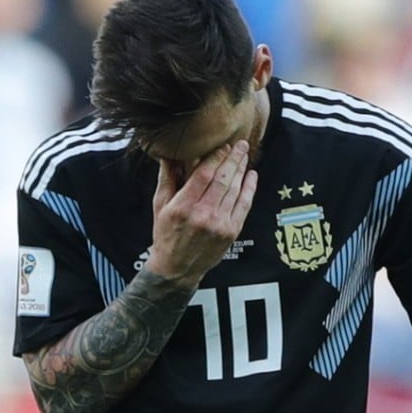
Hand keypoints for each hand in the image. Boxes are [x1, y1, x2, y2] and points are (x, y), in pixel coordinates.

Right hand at [146, 140, 257, 286]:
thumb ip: (167, 178)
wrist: (177, 268)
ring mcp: (219, 224)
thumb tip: (170, 154)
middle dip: (233, 159)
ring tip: (245, 155)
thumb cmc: (166, 234)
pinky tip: (251, 176)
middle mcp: (203, 215)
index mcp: (182, 206)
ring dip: (242, 170)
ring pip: (235, 190)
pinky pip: (244, 206)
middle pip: (223, 180)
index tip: (223, 145)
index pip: (203, 175)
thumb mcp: (159, 205)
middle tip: (240, 144)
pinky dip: (250, 189)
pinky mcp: (231, 232)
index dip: (216, 157)